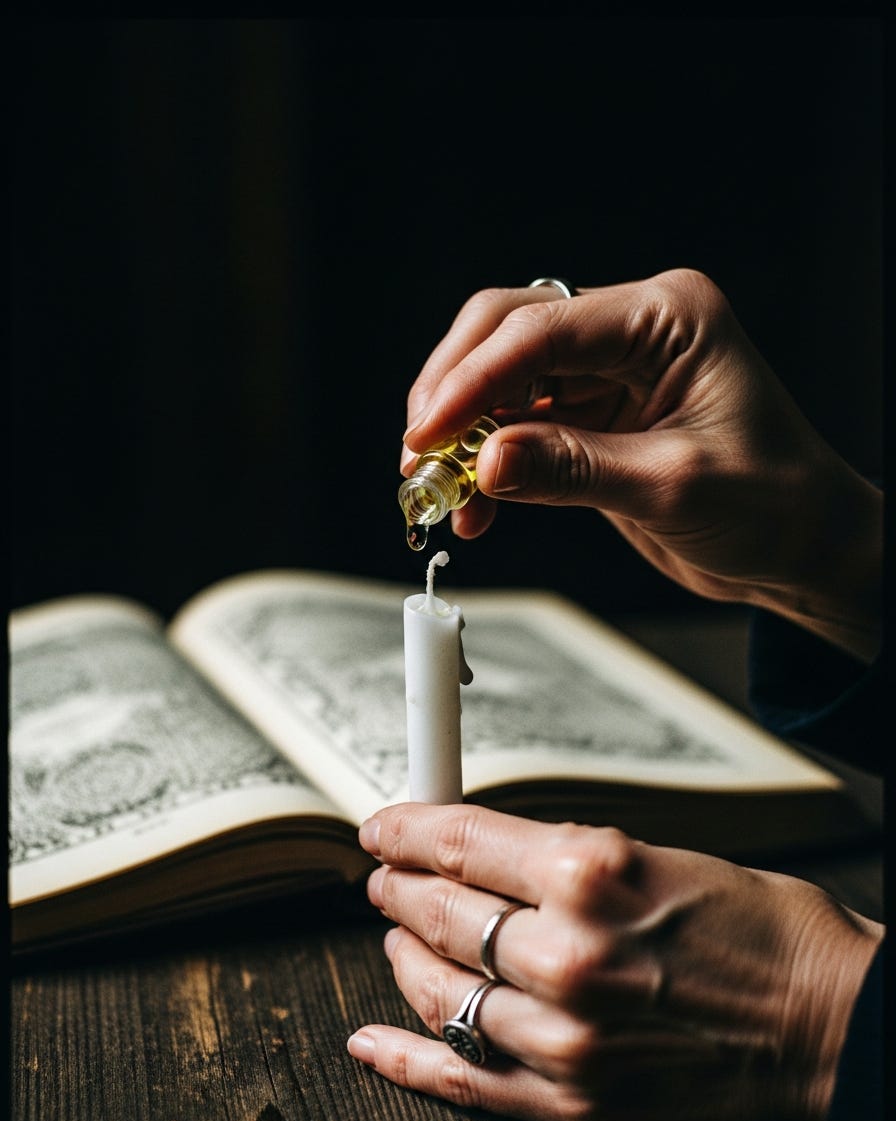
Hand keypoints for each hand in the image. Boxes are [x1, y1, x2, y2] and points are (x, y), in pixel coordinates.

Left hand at [348, 803, 881, 1120]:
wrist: (833, 1027)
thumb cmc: (764, 931)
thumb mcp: (662, 855)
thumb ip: (565, 857)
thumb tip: (485, 852)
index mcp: (592, 873)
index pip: (460, 843)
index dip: (407, 831)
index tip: (383, 828)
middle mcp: (567, 953)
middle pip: (442, 913)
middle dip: (400, 889)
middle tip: (386, 879)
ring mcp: (566, 1037)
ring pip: (441, 992)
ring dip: (406, 957)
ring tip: (398, 937)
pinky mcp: (576, 1104)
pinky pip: (465, 1080)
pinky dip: (406, 1060)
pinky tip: (369, 1041)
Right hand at [401, 270, 880, 660]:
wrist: (800, 549)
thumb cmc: (773, 506)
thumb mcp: (673, 487)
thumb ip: (575, 470)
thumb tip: (484, 462)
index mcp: (667, 318)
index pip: (543, 329)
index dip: (472, 379)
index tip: (426, 433)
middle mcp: (632, 331)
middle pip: (507, 331)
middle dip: (453, 391)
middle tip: (417, 455)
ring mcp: (607, 373)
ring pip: (502, 379)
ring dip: (461, 433)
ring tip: (435, 491)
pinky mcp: (591, 418)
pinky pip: (517, 427)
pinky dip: (486, 464)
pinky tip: (474, 508)